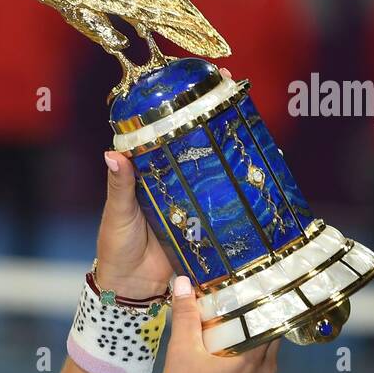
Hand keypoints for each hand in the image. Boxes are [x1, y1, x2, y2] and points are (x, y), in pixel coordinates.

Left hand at [95, 67, 231, 299]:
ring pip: (214, 173)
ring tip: (253, 128)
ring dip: (233, 154)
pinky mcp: (207, 225)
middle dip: (213, 123)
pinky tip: (260, 176)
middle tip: (232, 95)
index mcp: (149, 175)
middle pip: (195, 147)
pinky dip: (242, 192)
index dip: (177, 109)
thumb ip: (120, 187)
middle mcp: (172, 183)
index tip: (193, 82)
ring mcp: (192, 203)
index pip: (163, 135)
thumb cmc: (116, 247)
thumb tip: (112, 153)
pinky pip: (225, 206)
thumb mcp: (118, 213)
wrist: (132, 290)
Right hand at [155, 273, 278, 372]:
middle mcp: (265, 370)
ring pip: (264, 348)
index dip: (264, 297)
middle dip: (255, 314)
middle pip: (270, 331)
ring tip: (230, 318)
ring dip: (250, 333)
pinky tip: (225, 347)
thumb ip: (186, 316)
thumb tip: (184, 283)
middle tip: (237, 295)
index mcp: (253, 356)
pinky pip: (257, 364)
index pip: (272, 317)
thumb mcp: (181, 351)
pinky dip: (246, 351)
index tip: (254, 280)